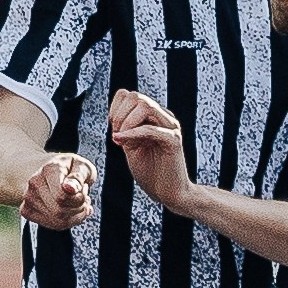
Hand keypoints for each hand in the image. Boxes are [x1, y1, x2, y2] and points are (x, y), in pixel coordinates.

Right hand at [19, 153, 95, 230]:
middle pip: (59, 211)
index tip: (83, 188)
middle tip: (82, 196)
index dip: (79, 198)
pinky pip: (52, 225)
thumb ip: (78, 177)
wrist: (53, 171)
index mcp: (49, 169)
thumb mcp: (83, 167)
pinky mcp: (26, 210)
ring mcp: (28, 197)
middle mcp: (34, 182)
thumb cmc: (72, 169)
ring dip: (74, 215)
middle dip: (78, 207)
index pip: (61, 196)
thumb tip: (69, 188)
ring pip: (57, 220)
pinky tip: (68, 210)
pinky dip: (66, 221)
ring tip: (75, 201)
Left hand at [108, 90, 191, 209]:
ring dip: (126, 122)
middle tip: (116, 136)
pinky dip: (132, 134)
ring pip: (146, 106)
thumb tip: (115, 115)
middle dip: (119, 115)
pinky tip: (120, 143)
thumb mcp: (131, 146)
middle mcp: (164, 118)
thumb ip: (125, 129)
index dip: (115, 108)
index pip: (130, 94)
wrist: (168, 193)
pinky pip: (151, 129)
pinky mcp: (173, 141)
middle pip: (136, 97)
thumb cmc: (150, 171)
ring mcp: (171, 128)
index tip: (114, 130)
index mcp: (154, 117)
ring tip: (121, 140)